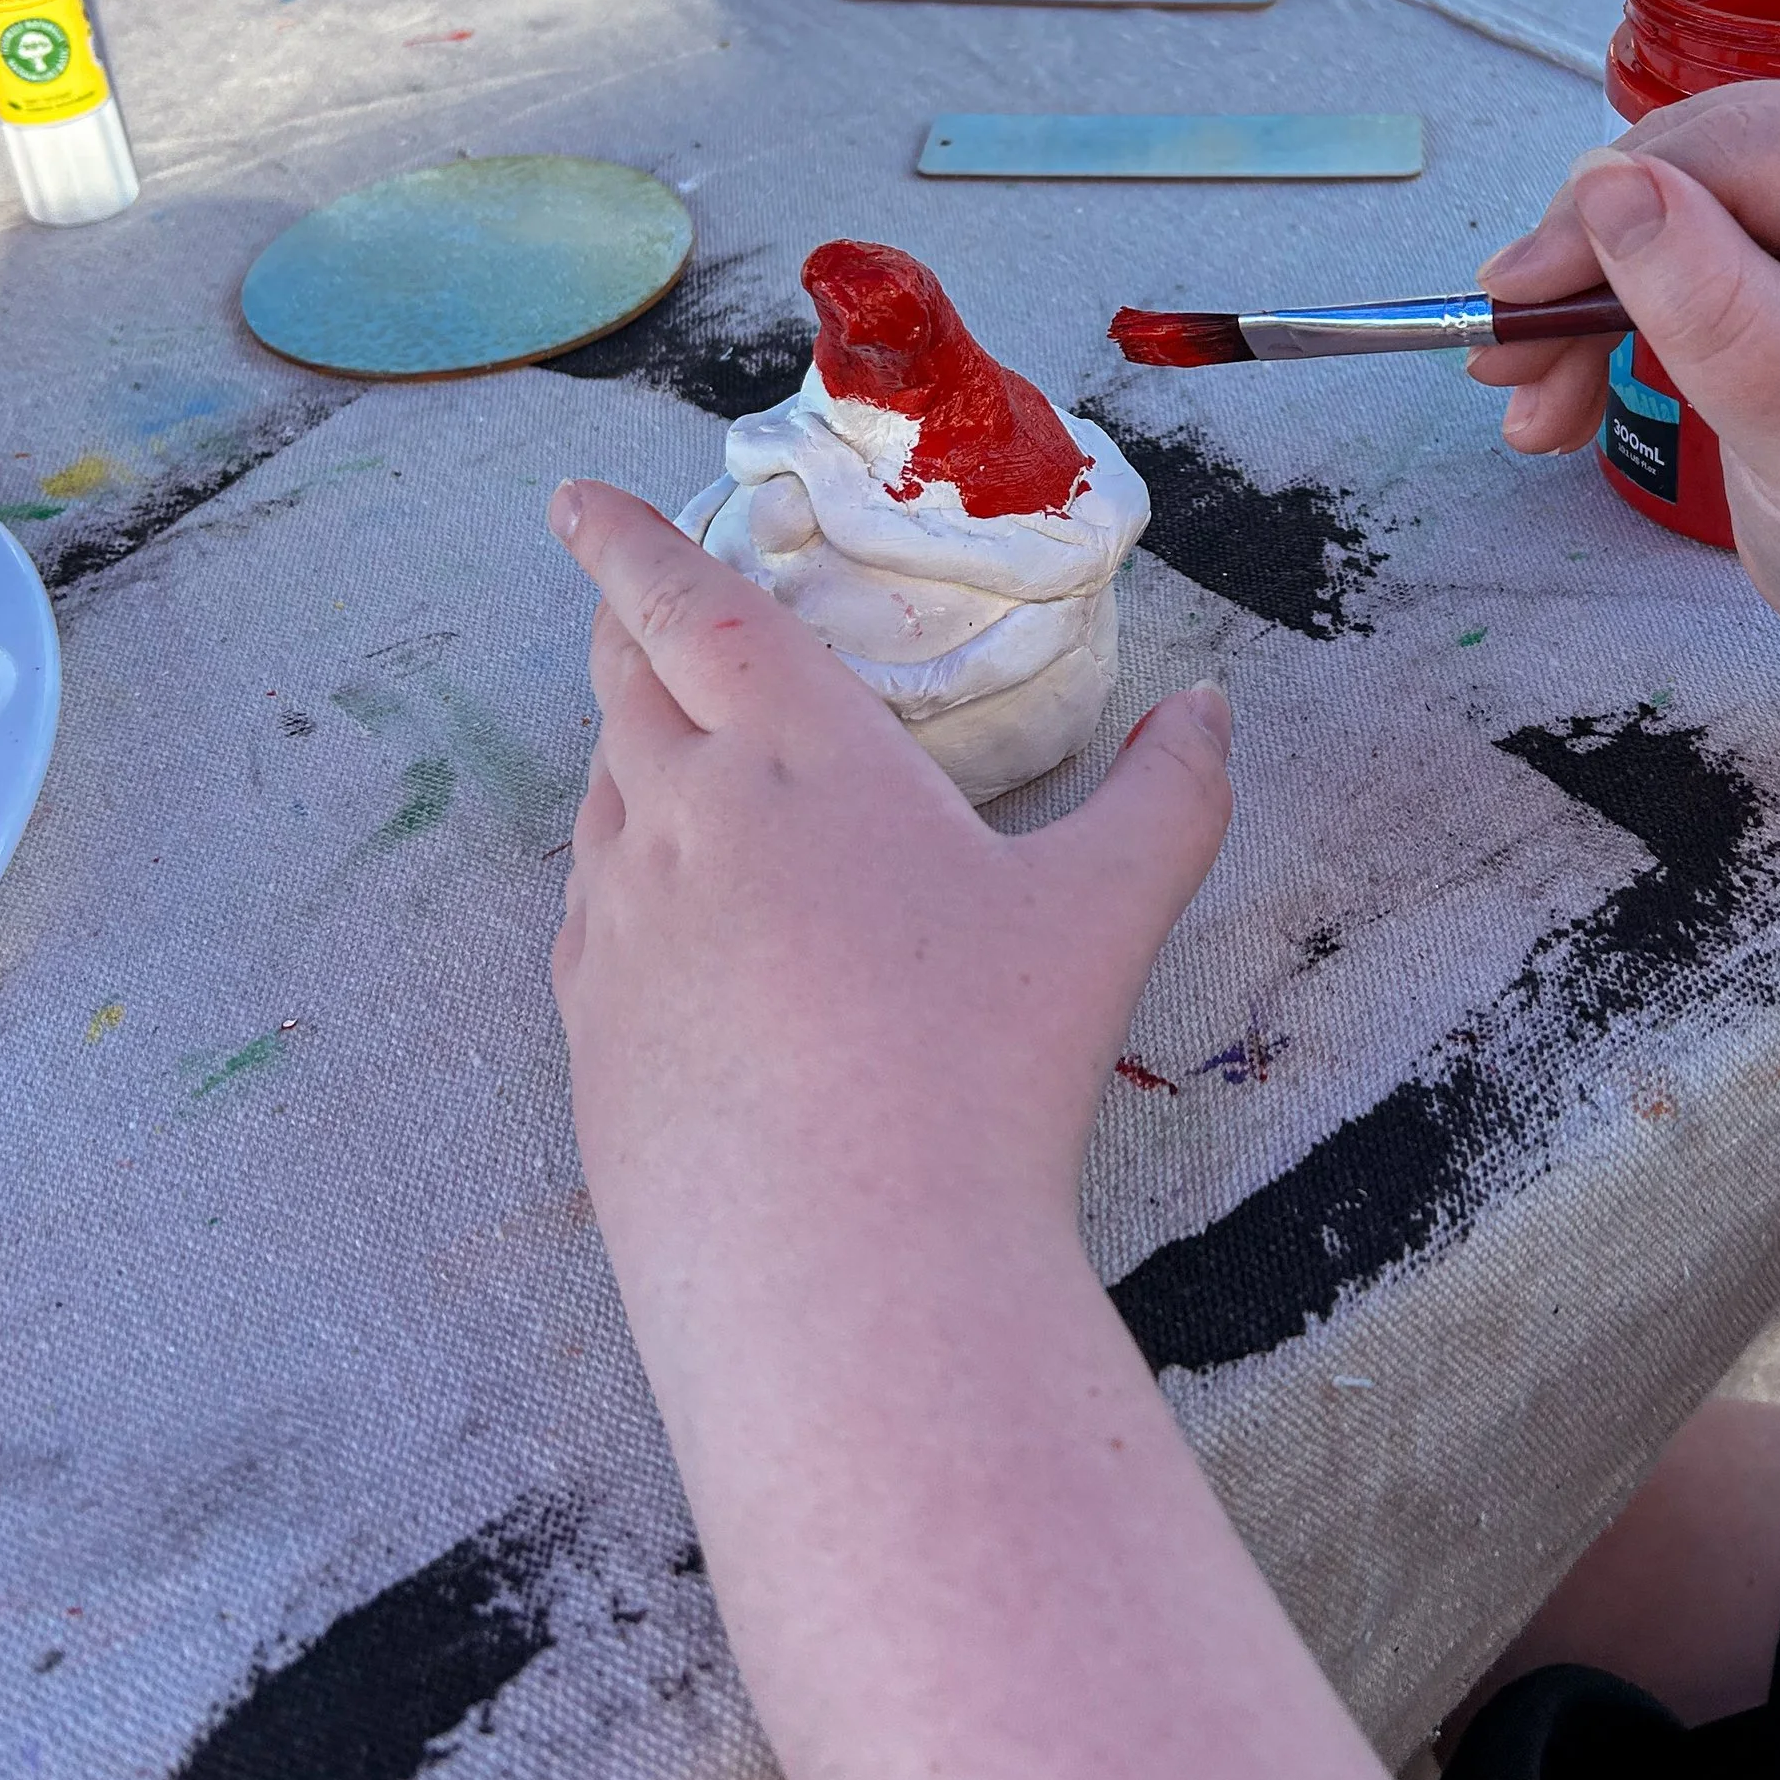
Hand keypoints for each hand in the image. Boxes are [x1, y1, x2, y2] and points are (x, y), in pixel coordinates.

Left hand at [546, 482, 1231, 1364]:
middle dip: (618, 625)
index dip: (627, 539)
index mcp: (795, 758)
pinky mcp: (591, 1037)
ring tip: (661, 740)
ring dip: (623, 747)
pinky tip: (659, 907)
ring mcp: (616, 933)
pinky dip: (614, 870)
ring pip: (599, 799)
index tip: (575, 496)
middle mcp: (682, 822)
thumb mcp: (1106, 915)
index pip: (689, 606)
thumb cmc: (985, 1075)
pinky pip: (587, 915)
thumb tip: (1205, 709)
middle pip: (623, 688)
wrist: (850, 1283)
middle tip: (624, 598)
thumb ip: (1167, 793)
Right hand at [1467, 79, 1779, 715]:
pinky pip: (1677, 245)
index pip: (1747, 150)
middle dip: (1587, 260)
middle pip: (1698, 161)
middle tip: (1505, 362)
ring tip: (1531, 404)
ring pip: (1670, 199)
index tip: (1516, 304)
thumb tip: (1608, 187)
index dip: (1612, 211)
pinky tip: (1564, 391)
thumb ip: (1727, 321)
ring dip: (1583, 295)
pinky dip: (1609, 313)